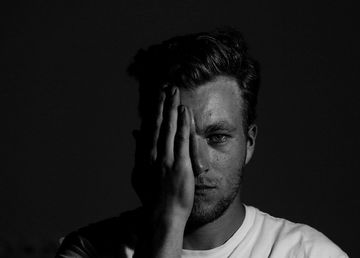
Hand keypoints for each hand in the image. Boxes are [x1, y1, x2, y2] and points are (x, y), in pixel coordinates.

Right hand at [132, 85, 194, 221]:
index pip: (150, 127)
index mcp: (145, 155)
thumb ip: (139, 150)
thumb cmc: (152, 195)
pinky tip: (184, 111)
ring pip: (168, 128)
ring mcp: (166, 159)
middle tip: (167, 87)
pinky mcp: (180, 165)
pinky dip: (182, 124)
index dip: (154, 110)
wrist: (161, 215)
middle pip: (158, 124)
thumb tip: (136, 132)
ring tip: (174, 92)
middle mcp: (153, 154)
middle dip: (162, 104)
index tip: (157, 96)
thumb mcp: (139, 172)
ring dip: (171, 108)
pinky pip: (181, 140)